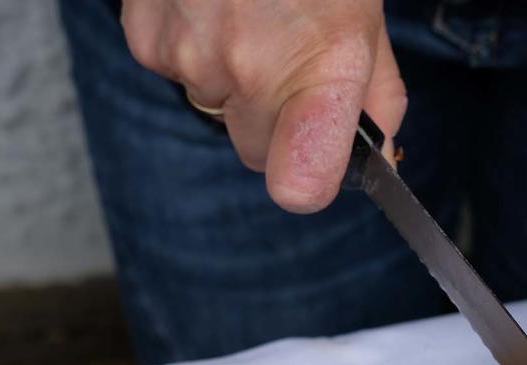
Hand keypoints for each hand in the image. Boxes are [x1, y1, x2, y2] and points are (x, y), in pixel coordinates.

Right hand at [120, 0, 404, 211]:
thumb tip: (377, 158)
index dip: (309, 183)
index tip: (316, 170)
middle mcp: (253, 70)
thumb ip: (373, 96)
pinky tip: (211, 4)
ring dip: (232, 80)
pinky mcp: (149, 41)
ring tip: (248, 14)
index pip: (301, 184)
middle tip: (286, 58)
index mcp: (322, 66)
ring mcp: (193, 57)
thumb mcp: (363, 19)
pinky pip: (176, 74)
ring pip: (216, 111)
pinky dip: (192, 49)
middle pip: (257, 154)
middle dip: (274, 123)